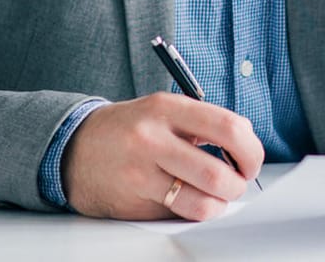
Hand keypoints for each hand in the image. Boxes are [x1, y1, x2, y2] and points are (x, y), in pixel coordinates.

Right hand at [62, 92, 264, 220]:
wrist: (74, 148)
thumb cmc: (130, 129)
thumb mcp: (164, 110)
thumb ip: (204, 123)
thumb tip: (246, 144)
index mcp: (167, 108)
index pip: (228, 128)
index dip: (250, 150)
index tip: (251, 160)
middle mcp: (152, 139)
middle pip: (217, 173)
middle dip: (237, 185)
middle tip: (236, 184)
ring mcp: (140, 174)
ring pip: (201, 203)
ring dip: (218, 205)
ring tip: (214, 196)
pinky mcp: (133, 203)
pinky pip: (178, 216)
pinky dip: (192, 213)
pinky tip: (186, 201)